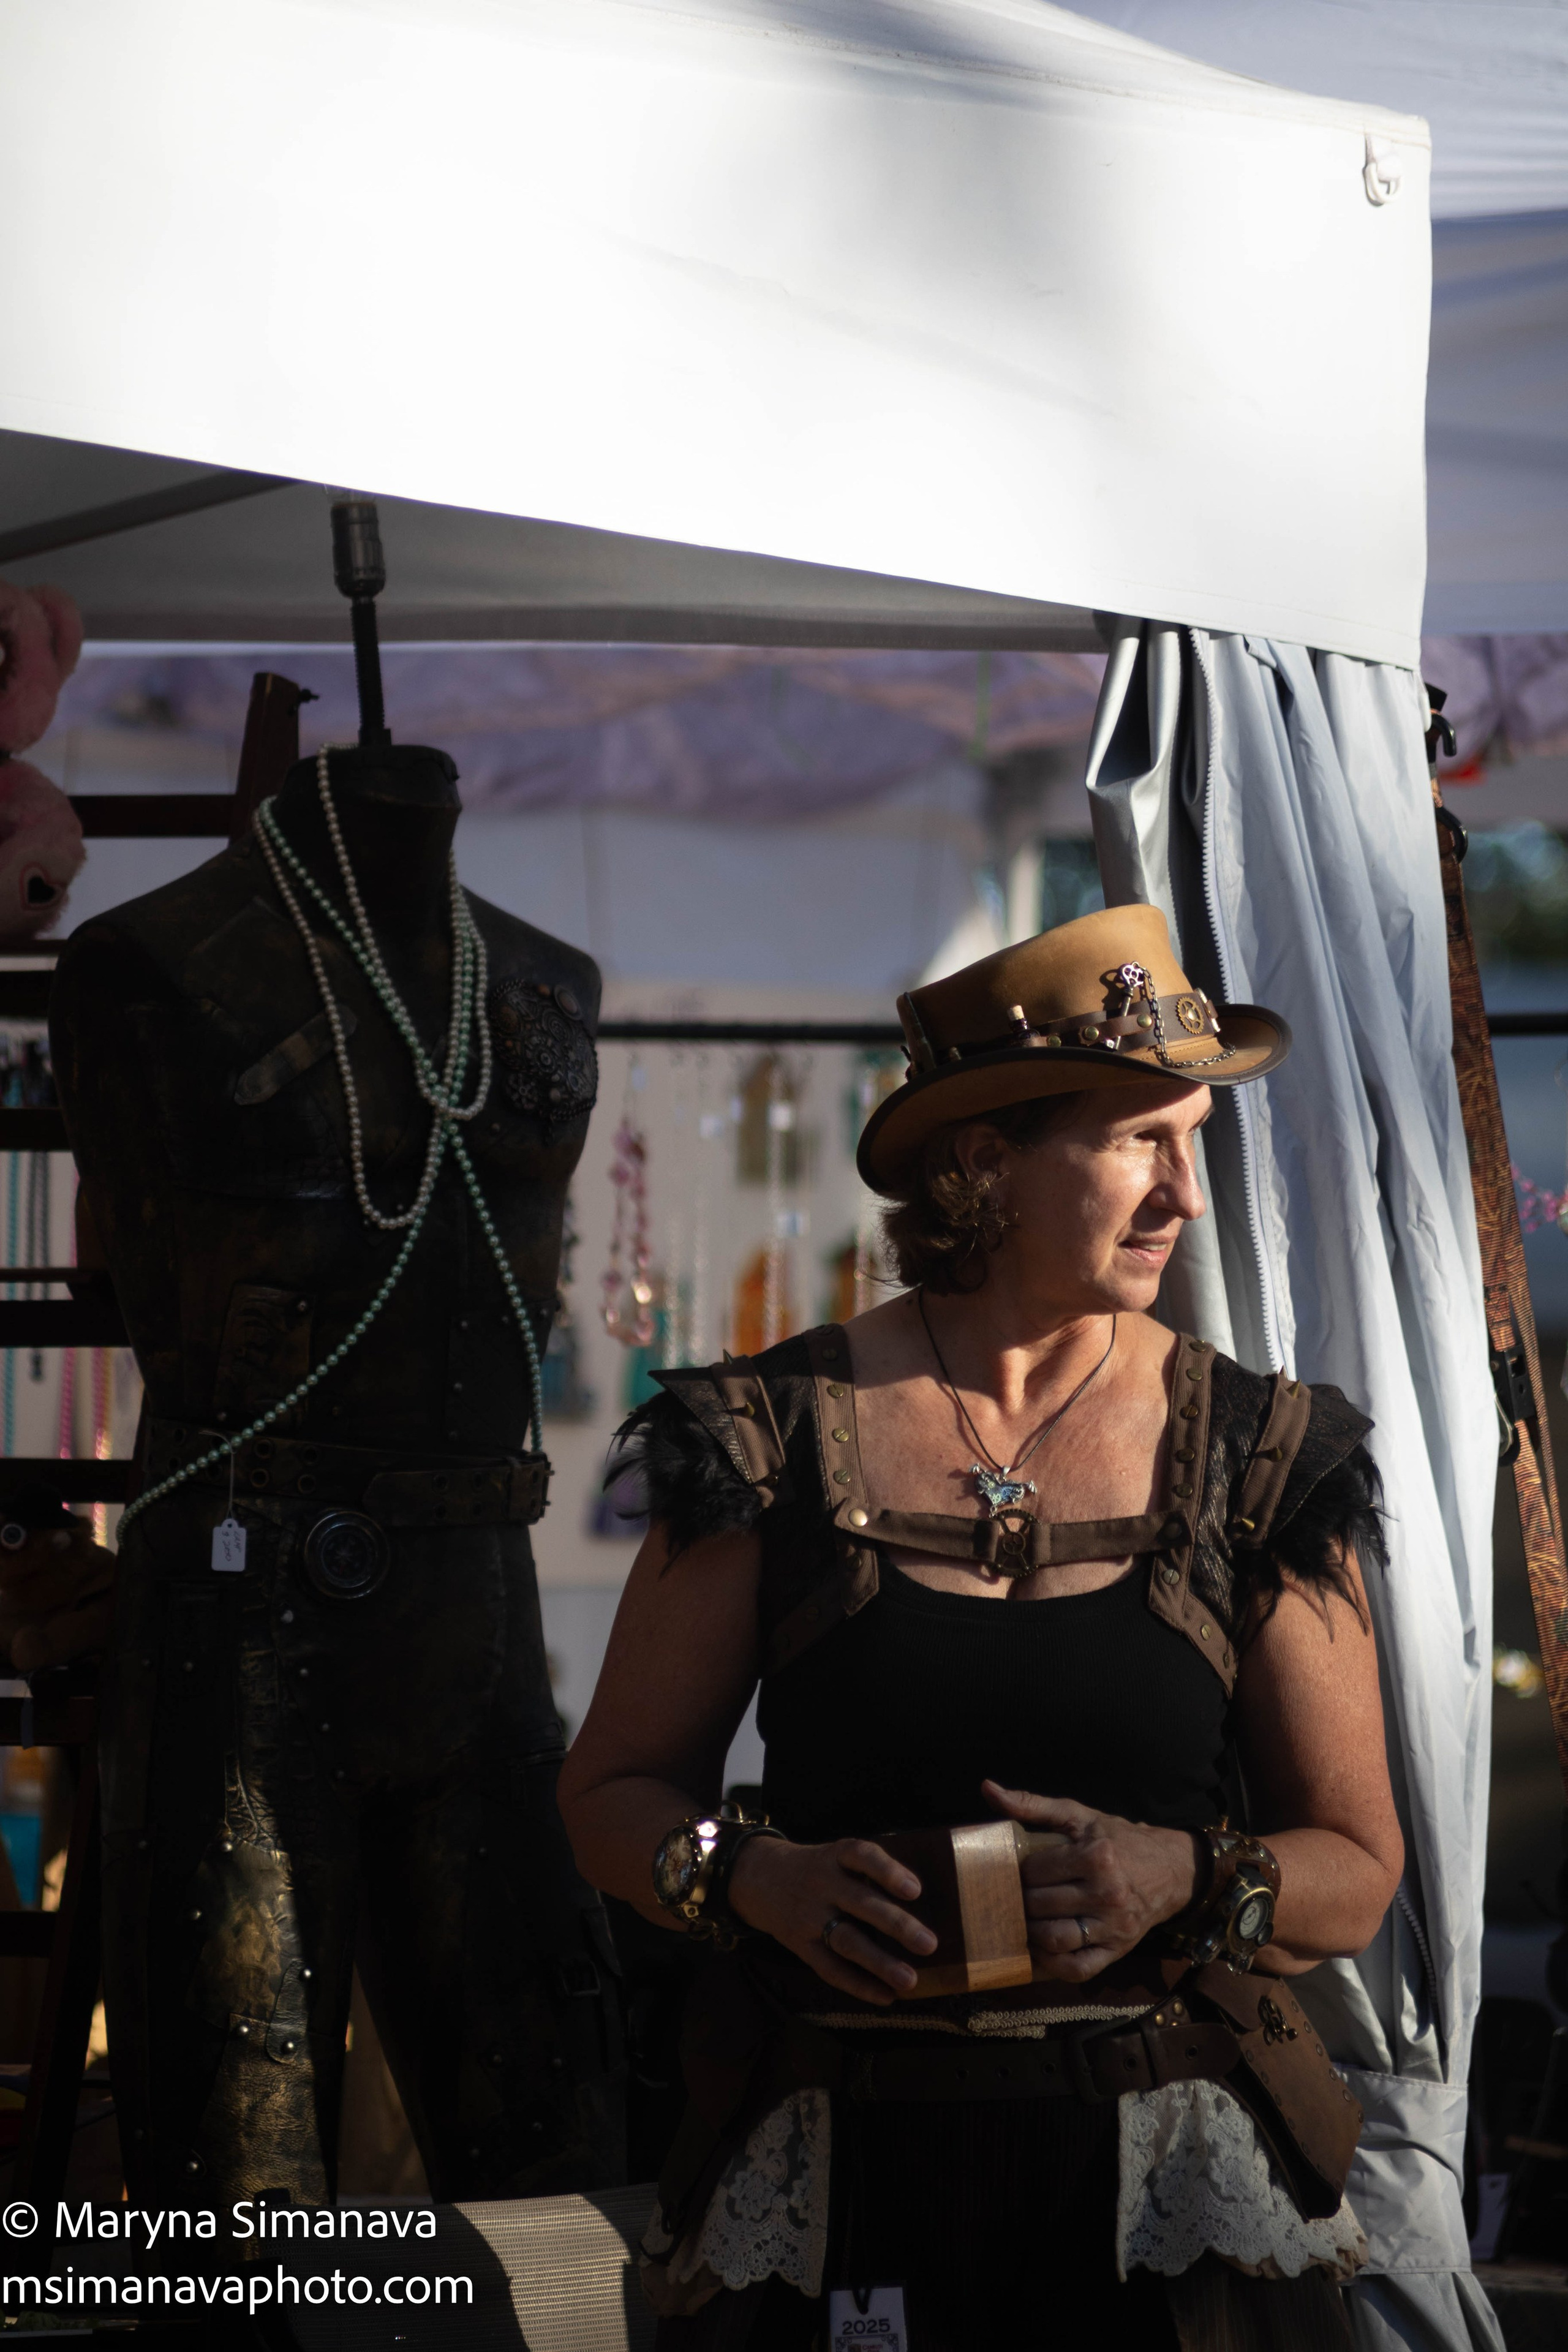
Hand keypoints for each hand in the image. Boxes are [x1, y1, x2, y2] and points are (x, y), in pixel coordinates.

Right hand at [727, 1833, 937, 2005]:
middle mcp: (822, 1885)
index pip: (861, 1856)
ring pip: (846, 1941)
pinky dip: (858, 1985)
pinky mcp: (801, 1945)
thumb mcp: (836, 1856)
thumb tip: (921, 1898)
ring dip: (880, 1963)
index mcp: (834, 1857)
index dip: (888, 1872)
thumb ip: (868, 1872)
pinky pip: (830, 1968)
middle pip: (860, 1904)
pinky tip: (885, 1997)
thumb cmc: (817, 1868)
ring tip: (910, 1980)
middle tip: (929, 1944)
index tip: (915, 1890)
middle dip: (896, 1925)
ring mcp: (809, 1917)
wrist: (759, 1877)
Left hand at [984, 1781, 1198, 1981]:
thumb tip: (988, 1789)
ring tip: (1023, 1921)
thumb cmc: (1117, 1839)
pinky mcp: (1118, 1950)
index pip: (1036, 1871)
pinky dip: (1053, 1965)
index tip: (1016, 1872)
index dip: (1019, 1872)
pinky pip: (1078, 1968)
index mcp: (1096, 1856)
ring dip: (1030, 1934)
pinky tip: (1041, 1950)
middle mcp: (1107, 1893)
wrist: (1170, 1869)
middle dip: (1020, 1902)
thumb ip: (1032, 1804)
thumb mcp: (1078, 1815)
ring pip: (1056, 1939)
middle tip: (1012, 1898)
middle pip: (1042, 1905)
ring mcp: (1114, 1926)